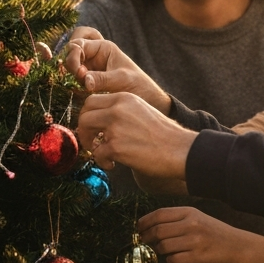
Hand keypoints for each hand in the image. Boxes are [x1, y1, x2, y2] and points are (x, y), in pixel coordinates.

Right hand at [65, 28, 170, 113]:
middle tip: (79, 76)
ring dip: (71, 73)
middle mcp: (94, 55)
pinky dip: (74, 82)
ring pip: (70, 63)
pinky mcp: (88, 80)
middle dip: (70, 61)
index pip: (78, 43)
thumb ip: (102, 79)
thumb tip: (85, 80)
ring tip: (84, 86)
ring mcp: (90, 67)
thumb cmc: (137, 85)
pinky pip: (74, 76)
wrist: (146, 99)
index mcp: (103, 48)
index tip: (79, 73)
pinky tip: (82, 91)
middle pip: (71, 49)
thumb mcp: (121, 81)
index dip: (73, 56)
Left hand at [77, 91, 194, 180]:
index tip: (92, 127)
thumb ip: (121, 111)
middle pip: (84, 114)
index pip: (92, 100)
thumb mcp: (142, 110)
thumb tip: (99, 121)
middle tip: (92, 141)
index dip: (87, 115)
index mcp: (124, 98)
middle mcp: (117, 109)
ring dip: (89, 144)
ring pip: (85, 131)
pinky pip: (97, 154)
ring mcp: (115, 127)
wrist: (180, 150)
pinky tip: (113, 165)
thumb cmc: (164, 134)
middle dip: (83, 129)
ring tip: (101, 153)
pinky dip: (102, 162)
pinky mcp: (116, 147)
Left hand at [138, 206, 263, 262]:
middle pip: (158, 231)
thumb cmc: (212, 230)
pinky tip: (174, 257)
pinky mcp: (197, 257)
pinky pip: (173, 259)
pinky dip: (170, 260)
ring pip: (163, 246)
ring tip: (162, 249)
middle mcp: (191, 224)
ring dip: (159, 249)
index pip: (160, 214)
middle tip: (144, 241)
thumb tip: (150, 225)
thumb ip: (176, 219)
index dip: (145, 221)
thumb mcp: (196, 217)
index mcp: (189, 212)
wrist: (235, 244)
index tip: (138, 227)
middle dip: (147, 237)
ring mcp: (194, 241)